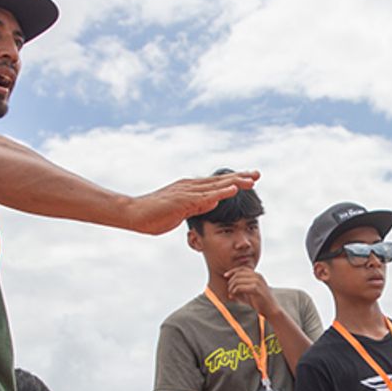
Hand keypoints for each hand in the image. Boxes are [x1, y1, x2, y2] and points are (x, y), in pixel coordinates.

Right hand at [123, 171, 259, 234]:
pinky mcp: (183, 200)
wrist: (133, 214)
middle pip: (220, 181)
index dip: (234, 181)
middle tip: (258, 174)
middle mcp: (191, 186)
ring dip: (236, 182)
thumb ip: (196, 207)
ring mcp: (187, 192)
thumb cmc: (153, 216)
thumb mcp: (181, 212)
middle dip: (240, 177)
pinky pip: (206, 196)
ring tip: (252, 179)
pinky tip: (234, 190)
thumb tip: (212, 203)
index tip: (250, 179)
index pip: (216, 184)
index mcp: (190, 189)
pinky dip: (221, 192)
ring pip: (216, 186)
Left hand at [223, 267, 279, 319]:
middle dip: (231, 281)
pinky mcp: (255, 289)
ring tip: (231, 294)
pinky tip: (234, 295)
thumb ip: (241, 289)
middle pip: (238, 274)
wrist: (271, 310)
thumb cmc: (259, 303)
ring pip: (237, 280)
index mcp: (257, 275)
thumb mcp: (249, 293)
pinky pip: (239, 287)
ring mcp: (257, 282)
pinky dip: (234, 291)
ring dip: (231, 287)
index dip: (232, 271)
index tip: (225, 276)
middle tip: (229, 290)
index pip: (242, 269)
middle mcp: (257, 276)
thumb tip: (229, 289)